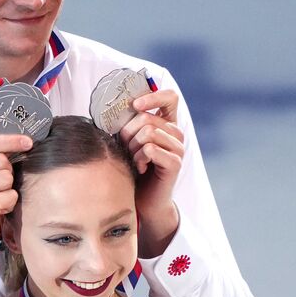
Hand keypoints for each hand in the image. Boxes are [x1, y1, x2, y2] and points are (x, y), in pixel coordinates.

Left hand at [118, 90, 183, 221]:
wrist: (142, 200)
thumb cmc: (133, 169)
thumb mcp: (129, 142)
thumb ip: (129, 125)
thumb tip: (117, 108)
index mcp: (167, 124)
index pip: (169, 97)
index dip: (152, 96)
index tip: (134, 105)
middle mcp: (176, 133)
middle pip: (147, 117)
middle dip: (128, 133)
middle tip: (127, 149)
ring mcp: (178, 148)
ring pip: (148, 132)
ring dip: (133, 147)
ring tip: (134, 160)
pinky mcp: (175, 163)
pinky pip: (151, 149)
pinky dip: (139, 158)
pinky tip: (140, 168)